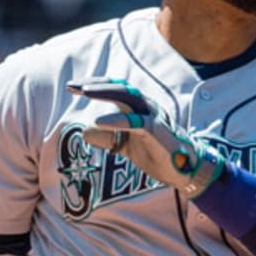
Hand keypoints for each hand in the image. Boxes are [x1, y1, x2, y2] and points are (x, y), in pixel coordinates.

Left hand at [67, 78, 224, 198]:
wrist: (183, 170)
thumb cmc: (156, 153)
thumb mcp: (126, 145)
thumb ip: (107, 138)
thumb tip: (85, 132)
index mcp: (139, 107)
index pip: (115, 89)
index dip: (94, 86)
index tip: (72, 87)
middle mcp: (146, 106)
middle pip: (119, 88)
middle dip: (95, 84)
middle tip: (73, 86)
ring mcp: (153, 116)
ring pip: (128, 97)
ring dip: (105, 92)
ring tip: (85, 92)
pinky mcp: (157, 131)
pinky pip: (136, 122)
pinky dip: (117, 120)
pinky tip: (99, 121)